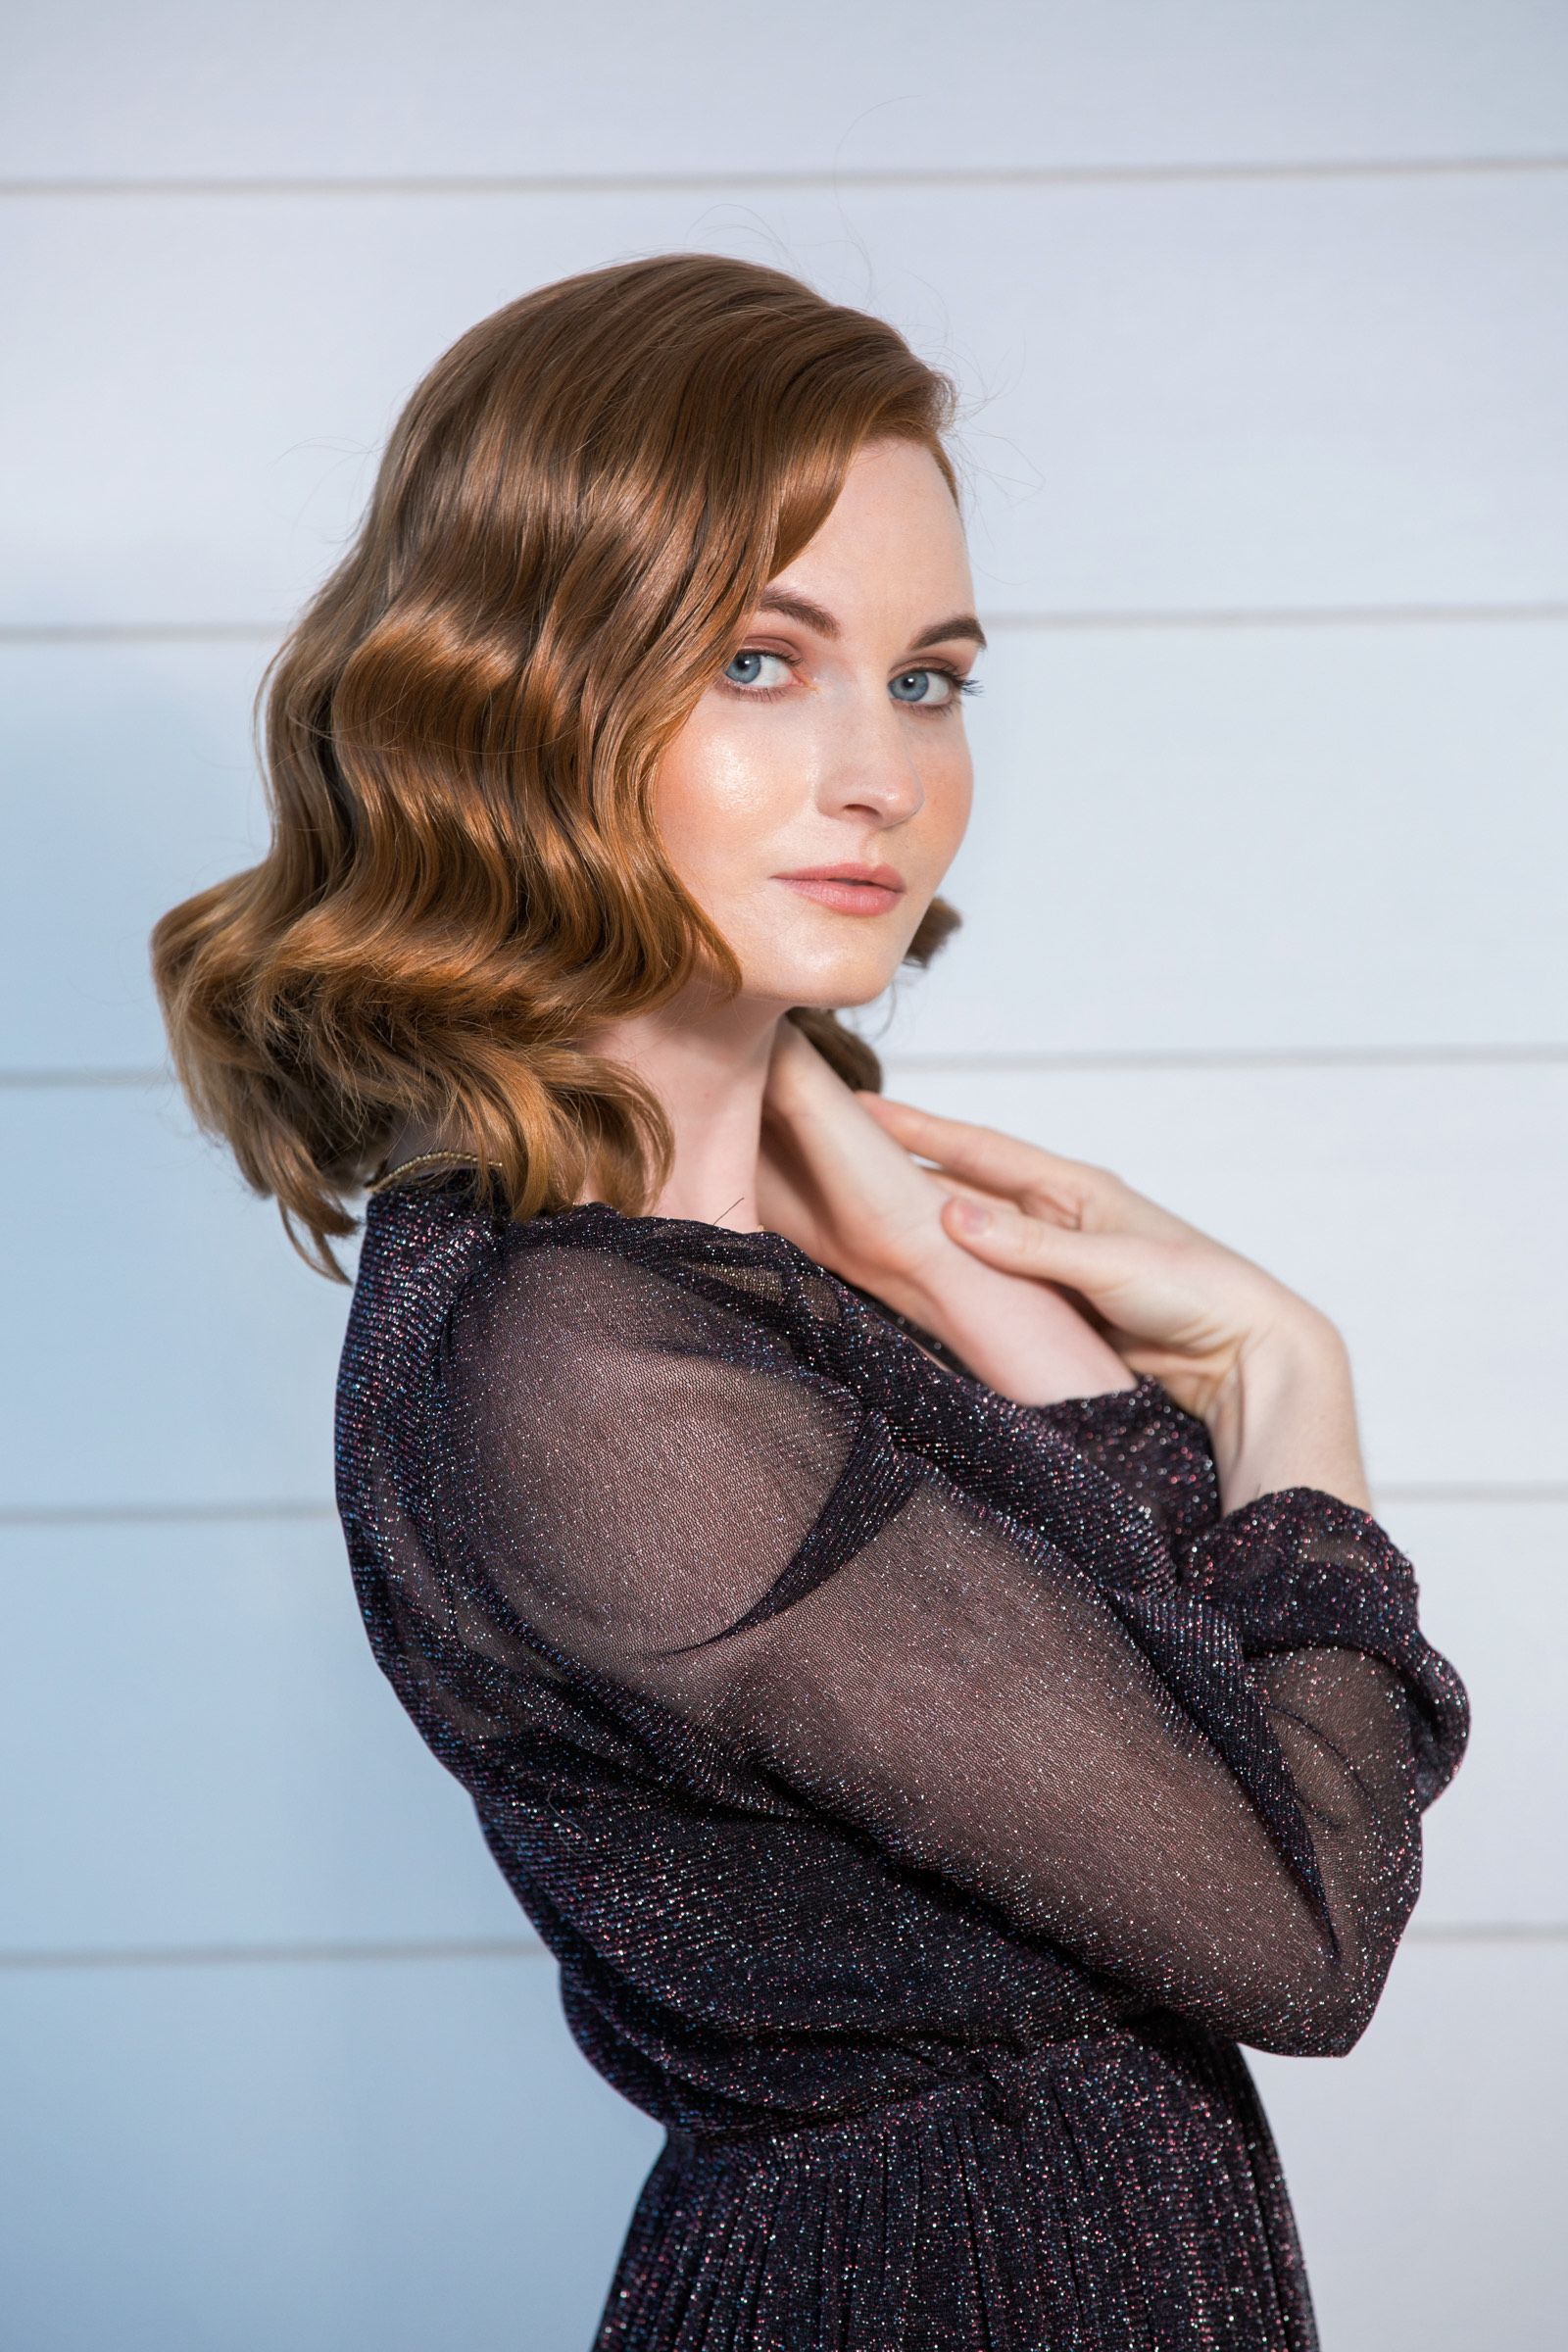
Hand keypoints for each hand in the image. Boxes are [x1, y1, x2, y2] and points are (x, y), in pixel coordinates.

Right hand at [855, 1091, 1338, 1424]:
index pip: (979, 1151)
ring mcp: (1056, 1260)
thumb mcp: (1110, 1262)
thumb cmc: (1197, 1291)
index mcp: (1075, 1189)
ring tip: (862, 1206)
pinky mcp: (1060, 1305)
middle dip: (907, 1164)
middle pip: (967, 1184)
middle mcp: (1059, 1216)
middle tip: (840, 1144)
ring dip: (923, 1220)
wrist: (1247, 1350)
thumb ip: (1029, 1243)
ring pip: (974, 1234)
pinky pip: (991, 1281)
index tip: (861, 1106)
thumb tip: (948, 1213)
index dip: (919, 1129)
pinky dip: (952, 1271)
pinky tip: (918, 1274)